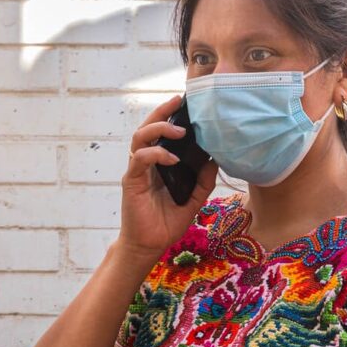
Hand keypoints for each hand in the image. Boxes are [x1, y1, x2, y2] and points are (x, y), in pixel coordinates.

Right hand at [118, 94, 218, 258]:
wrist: (149, 246)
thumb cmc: (166, 224)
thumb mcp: (193, 201)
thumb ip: (203, 181)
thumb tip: (214, 159)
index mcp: (158, 164)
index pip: (160, 133)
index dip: (170, 116)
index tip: (186, 104)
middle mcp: (145, 163)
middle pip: (147, 127)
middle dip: (161, 111)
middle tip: (178, 101)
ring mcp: (137, 171)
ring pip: (140, 137)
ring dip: (159, 128)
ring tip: (180, 130)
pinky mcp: (132, 181)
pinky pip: (140, 158)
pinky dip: (156, 154)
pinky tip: (172, 158)